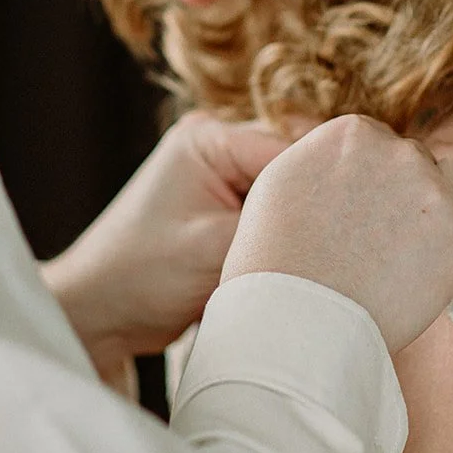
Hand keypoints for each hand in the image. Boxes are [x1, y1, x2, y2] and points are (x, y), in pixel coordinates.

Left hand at [42, 112, 312, 384]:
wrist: (97, 315)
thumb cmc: (140, 277)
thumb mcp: (213, 248)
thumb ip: (274, 223)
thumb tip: (337, 216)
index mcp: (208, 137)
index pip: (289, 147)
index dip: (321, 182)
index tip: (356, 219)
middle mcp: (216, 145)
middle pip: (291, 164)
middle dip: (310, 202)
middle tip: (338, 242)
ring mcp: (220, 174)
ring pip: (286, 192)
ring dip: (296, 222)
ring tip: (315, 254)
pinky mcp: (224, 206)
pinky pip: (271, 212)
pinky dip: (281, 235)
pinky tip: (293, 259)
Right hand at [220, 114, 452, 352]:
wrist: (295, 322)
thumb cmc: (275, 263)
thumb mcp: (281, 182)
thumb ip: (323, 156)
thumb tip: (350, 159)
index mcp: (351, 132)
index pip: (379, 141)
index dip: (371, 178)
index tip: (362, 211)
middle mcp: (397, 151)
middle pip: (416, 159)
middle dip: (404, 191)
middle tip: (381, 238)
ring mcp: (434, 191)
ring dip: (444, 201)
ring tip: (418, 245)